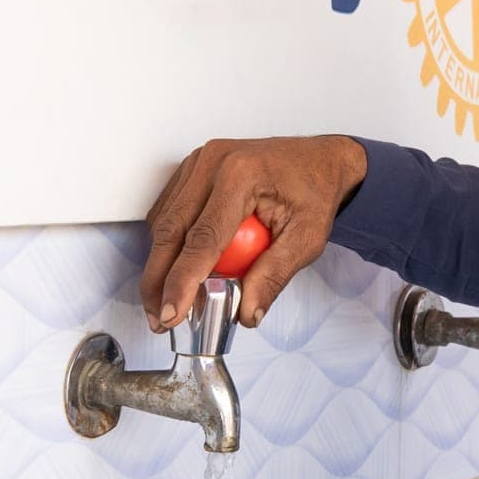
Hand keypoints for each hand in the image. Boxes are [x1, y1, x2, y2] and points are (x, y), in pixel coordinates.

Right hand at [141, 135, 368, 330]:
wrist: (319, 161)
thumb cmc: (315, 192)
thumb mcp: (308, 238)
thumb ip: (274, 276)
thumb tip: (246, 312)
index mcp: (242, 175)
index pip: (202, 238)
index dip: (182, 281)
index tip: (172, 313)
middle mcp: (213, 162)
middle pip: (171, 231)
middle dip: (158, 281)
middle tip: (161, 318)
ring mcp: (199, 163)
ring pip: (163, 223)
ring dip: (159, 266)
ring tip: (166, 302)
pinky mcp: (192, 170)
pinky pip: (167, 212)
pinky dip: (166, 244)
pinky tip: (173, 269)